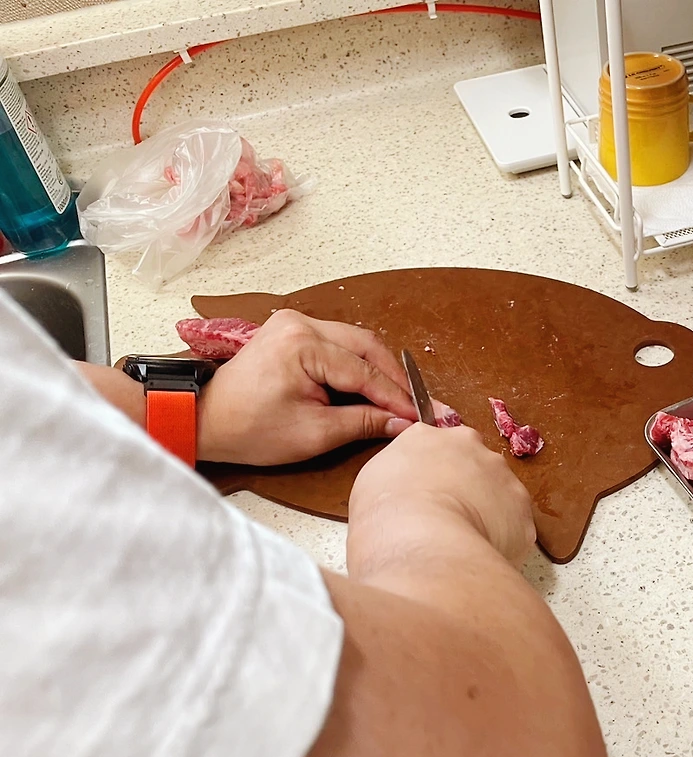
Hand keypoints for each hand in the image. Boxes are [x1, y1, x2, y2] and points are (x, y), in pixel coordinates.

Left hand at [197, 310, 418, 465]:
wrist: (206, 418)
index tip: (421, 416)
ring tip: (398, 400)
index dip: (397, 397)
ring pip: (356, 343)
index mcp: (302, 344)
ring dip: (379, 371)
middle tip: (417, 406)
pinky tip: (373, 387)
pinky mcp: (293, 331)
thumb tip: (403, 423)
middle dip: (395, 379)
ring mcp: (295, 322)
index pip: (365, 372)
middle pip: (367, 347)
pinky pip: (340, 344)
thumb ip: (364, 423)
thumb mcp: (314, 433)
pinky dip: (360, 365)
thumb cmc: (250, 429)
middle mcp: (300, 323)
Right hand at [348, 423, 536, 573]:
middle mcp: (474, 448)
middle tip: (448, 519)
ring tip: (463, 543)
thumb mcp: (372, 481)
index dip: (436, 472)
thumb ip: (396, 473)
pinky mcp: (523, 514)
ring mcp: (504, 479)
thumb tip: (405, 487)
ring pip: (500, 496)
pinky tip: (480, 555)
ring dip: (488, 515)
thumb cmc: (385, 515)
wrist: (421, 542)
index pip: (439, 446)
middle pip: (475, 465)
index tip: (430, 493)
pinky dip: (502, 542)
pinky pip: (515, 528)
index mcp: (431, 436)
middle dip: (467, 490)